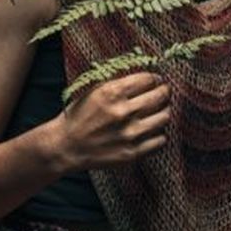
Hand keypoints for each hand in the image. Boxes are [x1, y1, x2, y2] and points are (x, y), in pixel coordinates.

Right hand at [53, 71, 170, 171]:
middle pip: (160, 96)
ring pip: (164, 118)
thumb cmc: (79, 115)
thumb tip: (146, 77)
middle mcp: (123, 112)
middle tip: (163, 92)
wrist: (66, 146)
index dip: (154, 78)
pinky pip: (160, 140)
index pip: (148, 79)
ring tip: (158, 111)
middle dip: (164, 92)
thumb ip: (119, 83)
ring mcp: (130, 134)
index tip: (155, 80)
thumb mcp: (94, 91)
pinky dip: (158, 133)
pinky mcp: (133, 153)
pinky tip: (150, 130)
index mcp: (112, 93)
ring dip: (163, 112)